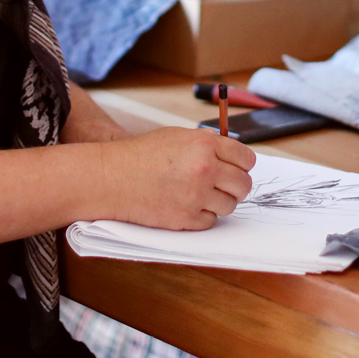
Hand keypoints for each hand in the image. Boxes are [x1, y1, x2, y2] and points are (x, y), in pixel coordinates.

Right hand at [97, 128, 255, 229]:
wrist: (112, 177)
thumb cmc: (141, 155)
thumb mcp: (177, 136)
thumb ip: (206, 144)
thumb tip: (232, 154)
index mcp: (205, 145)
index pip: (247, 159)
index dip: (243, 165)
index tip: (237, 169)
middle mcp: (205, 169)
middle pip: (243, 184)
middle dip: (236, 187)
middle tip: (224, 187)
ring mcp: (196, 195)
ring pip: (230, 205)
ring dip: (219, 202)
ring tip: (200, 196)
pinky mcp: (186, 218)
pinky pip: (211, 221)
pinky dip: (202, 216)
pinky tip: (187, 206)